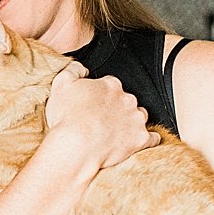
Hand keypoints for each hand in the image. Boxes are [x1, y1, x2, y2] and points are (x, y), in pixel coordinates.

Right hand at [44, 61, 158, 170]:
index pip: (110, 85)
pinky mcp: (141, 139)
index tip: (93, 104)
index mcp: (110, 85)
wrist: (75, 146)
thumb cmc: (67, 119)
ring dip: (131, 122)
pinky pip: (152, 138)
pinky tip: (136, 142)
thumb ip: (73, 70)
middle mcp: (127, 99)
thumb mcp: (61, 84)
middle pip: (126, 100)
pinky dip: (147, 140)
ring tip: (115, 132)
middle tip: (100, 120)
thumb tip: (81, 68)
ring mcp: (136, 120)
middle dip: (116, 108)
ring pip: (139, 117)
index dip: (100, 95)